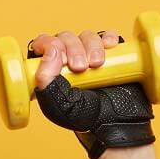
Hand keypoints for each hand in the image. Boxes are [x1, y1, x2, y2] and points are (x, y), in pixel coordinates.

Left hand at [27, 28, 154, 158]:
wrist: (117, 123)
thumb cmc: (84, 118)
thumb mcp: (57, 104)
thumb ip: (46, 80)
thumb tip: (51, 49)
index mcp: (49, 71)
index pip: (42, 44)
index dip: (49, 44)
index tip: (61, 59)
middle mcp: (68, 61)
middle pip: (65, 37)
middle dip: (73, 48)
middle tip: (80, 67)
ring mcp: (89, 56)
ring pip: (86, 36)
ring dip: (91, 45)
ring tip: (97, 64)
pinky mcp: (111, 55)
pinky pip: (108, 37)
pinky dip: (108, 38)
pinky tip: (110, 47)